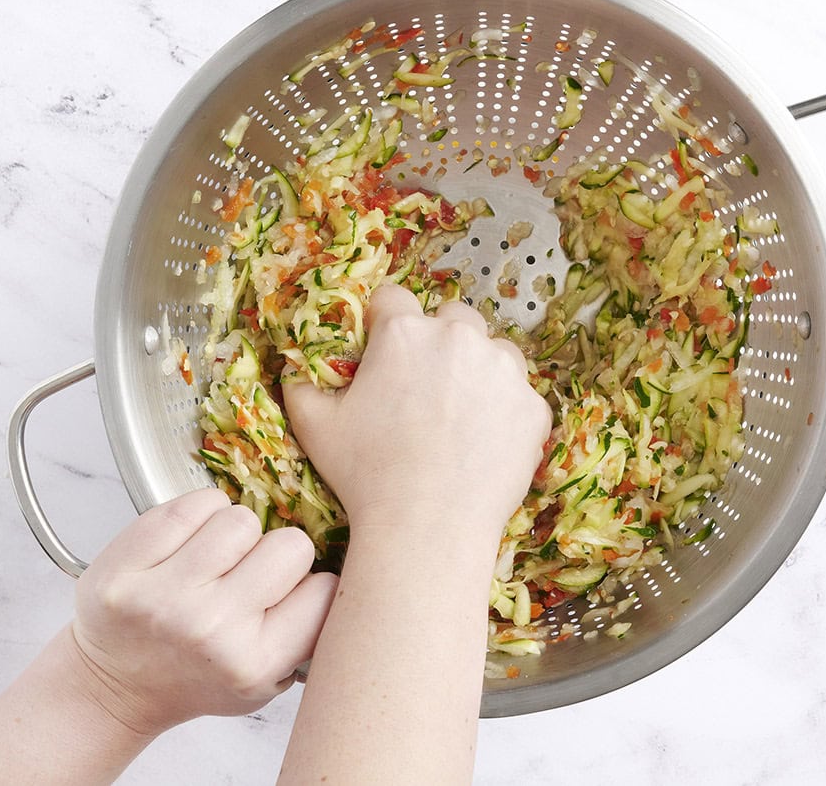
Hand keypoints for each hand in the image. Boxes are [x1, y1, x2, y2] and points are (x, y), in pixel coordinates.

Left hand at [71, 488, 336, 735]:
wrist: (114, 686)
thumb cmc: (198, 675)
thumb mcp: (268, 679)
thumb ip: (309, 631)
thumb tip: (351, 564)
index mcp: (255, 663)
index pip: (327, 589)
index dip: (312, 585)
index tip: (291, 595)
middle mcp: (212, 630)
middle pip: (291, 545)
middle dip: (276, 554)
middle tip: (250, 575)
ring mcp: (164, 596)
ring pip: (242, 518)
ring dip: (235, 533)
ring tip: (215, 560)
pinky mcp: (126, 566)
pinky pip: (194, 504)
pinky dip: (198, 515)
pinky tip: (188, 544)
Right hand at [282, 285, 551, 539]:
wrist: (428, 527)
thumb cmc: (365, 475)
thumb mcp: (314, 427)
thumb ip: (300, 386)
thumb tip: (293, 369)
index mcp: (403, 333)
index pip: (392, 298)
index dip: (384, 322)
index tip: (383, 349)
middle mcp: (458, 337)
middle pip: (451, 317)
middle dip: (439, 340)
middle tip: (425, 386)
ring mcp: (503, 370)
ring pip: (493, 350)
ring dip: (478, 369)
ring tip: (459, 413)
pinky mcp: (532, 406)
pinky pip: (520, 394)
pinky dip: (505, 410)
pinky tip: (483, 442)